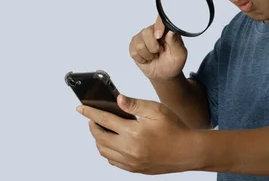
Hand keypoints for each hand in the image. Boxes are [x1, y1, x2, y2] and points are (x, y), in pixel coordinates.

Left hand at [76, 95, 195, 174]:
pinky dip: (107, 151)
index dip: (90, 112)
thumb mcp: (156, 110)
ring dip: (98, 139)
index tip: (80, 107)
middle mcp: (129, 150)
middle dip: (92, 125)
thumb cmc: (175, 129)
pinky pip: (112, 161)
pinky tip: (112, 142)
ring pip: (103, 151)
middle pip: (99, 137)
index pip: (104, 120)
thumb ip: (134, 104)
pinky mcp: (134, 169)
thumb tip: (117, 98)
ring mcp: (131, 162)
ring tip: (102, 128)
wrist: (188, 151)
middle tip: (92, 117)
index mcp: (133, 133)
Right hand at [129, 15, 187, 80]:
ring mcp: (142, 37)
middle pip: (146, 32)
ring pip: (139, 43)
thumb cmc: (173, 62)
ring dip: (148, 54)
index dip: (158, 26)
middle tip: (160, 52)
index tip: (159, 36)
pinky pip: (134, 51)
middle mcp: (153, 30)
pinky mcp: (134, 45)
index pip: (160, 20)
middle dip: (153, 47)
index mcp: (166, 29)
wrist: (164, 74)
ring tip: (154, 56)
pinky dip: (141, 58)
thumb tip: (171, 32)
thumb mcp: (179, 55)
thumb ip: (176, 43)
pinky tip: (147, 58)